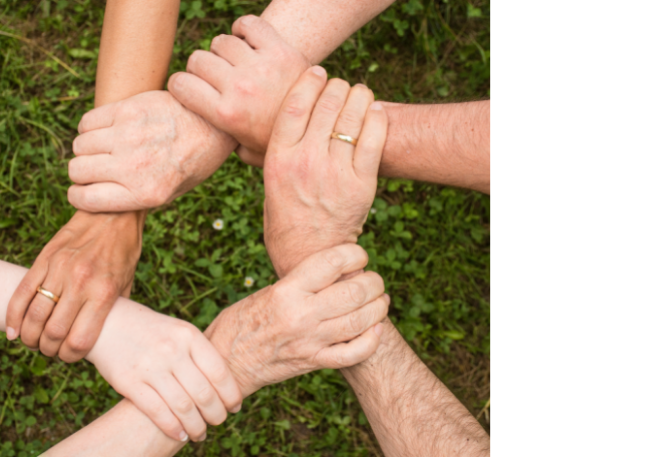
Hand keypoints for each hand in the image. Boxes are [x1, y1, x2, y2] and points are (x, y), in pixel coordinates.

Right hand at [5, 210, 142, 361]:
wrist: (113, 212)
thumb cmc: (124, 252)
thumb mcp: (127, 284)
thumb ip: (112, 311)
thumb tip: (102, 338)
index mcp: (103, 293)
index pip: (79, 340)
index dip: (70, 357)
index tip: (69, 356)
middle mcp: (80, 282)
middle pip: (53, 332)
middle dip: (48, 349)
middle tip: (50, 350)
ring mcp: (59, 269)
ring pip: (34, 315)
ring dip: (30, 336)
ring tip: (33, 341)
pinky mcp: (44, 258)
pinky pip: (22, 292)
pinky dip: (13, 316)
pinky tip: (13, 330)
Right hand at [66, 91, 237, 211]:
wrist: (214, 124)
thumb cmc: (192, 162)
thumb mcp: (170, 193)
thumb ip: (134, 198)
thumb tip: (96, 199)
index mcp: (145, 193)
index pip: (85, 199)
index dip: (79, 195)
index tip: (84, 190)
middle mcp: (134, 166)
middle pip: (77, 170)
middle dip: (82, 172)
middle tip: (96, 168)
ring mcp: (129, 136)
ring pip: (80, 145)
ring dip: (87, 148)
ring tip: (104, 148)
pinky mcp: (128, 109)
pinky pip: (87, 122)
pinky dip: (90, 128)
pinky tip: (106, 130)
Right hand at [86, 298, 242, 442]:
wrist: (106, 322)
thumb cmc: (150, 330)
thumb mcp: (178, 331)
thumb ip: (199, 353)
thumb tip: (225, 387)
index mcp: (188, 335)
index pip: (220, 372)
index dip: (231, 395)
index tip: (234, 407)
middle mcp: (171, 350)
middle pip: (204, 394)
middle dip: (216, 415)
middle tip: (218, 422)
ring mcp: (150, 367)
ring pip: (183, 407)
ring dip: (197, 427)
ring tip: (200, 434)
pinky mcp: (129, 382)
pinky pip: (158, 412)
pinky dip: (173, 428)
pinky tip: (180, 435)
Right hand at [168, 15, 309, 166]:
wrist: (322, 126)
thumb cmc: (279, 141)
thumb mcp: (247, 152)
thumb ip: (223, 144)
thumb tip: (204, 140)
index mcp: (226, 115)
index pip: (180, 84)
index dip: (180, 85)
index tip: (189, 89)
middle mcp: (239, 88)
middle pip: (198, 59)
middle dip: (201, 68)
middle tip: (215, 78)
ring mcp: (260, 67)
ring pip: (221, 42)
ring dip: (224, 51)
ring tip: (235, 63)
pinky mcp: (280, 50)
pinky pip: (248, 25)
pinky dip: (243, 29)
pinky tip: (247, 42)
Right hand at [204, 244, 388, 395]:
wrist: (226, 362)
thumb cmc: (242, 321)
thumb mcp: (267, 292)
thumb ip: (300, 283)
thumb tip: (337, 271)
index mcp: (286, 290)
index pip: (332, 262)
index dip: (355, 254)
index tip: (359, 255)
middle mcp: (300, 315)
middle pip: (354, 291)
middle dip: (374, 282)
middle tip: (374, 280)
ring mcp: (309, 341)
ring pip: (360, 321)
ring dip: (378, 308)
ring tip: (380, 300)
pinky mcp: (313, 362)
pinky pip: (353, 353)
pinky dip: (371, 341)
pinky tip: (375, 330)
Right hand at [263, 67, 387, 275]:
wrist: (309, 255)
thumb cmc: (286, 217)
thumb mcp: (269, 182)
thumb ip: (271, 151)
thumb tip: (272, 118)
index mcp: (278, 159)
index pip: (295, 104)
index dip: (309, 80)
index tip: (317, 71)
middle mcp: (305, 162)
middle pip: (326, 104)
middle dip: (336, 86)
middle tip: (341, 86)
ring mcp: (335, 172)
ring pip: (352, 116)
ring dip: (359, 96)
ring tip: (360, 94)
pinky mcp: (361, 184)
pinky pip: (374, 138)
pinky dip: (377, 117)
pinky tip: (375, 111)